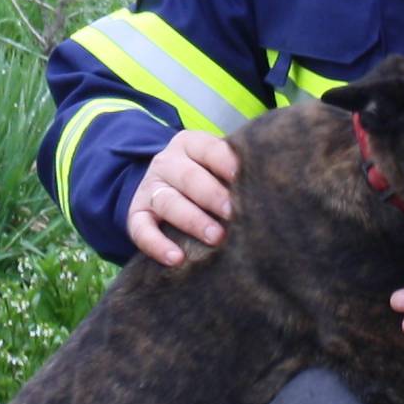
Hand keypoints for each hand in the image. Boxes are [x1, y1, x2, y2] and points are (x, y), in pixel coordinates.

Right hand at [128, 129, 238, 265]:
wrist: (164, 185)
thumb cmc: (207, 177)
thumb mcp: (216, 166)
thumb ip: (234, 172)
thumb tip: (267, 188)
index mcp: (190, 144)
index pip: (208, 150)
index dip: (225, 162)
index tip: (242, 177)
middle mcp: (166, 163)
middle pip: (188, 177)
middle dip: (212, 195)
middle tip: (234, 213)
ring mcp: (149, 188)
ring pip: (168, 202)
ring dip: (193, 220)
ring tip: (216, 237)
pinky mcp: (136, 214)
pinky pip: (141, 229)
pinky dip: (157, 245)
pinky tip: (176, 258)